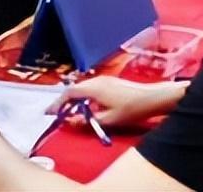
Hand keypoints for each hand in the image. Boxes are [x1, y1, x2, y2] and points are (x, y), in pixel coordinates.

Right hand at [46, 77, 178, 127]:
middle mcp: (97, 80)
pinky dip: (85, 98)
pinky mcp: (111, 82)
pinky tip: (89, 108)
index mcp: (93, 88)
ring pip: (83, 89)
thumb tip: (72, 121)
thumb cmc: (130, 109)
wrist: (152, 97)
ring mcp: (104, 80)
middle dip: (65, 102)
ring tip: (71, 112)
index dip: (58, 103)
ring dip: (75, 100)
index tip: (49, 113)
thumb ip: (88, 121)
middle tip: (58, 114)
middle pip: (75, 89)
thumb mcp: (108, 120)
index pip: (69, 93)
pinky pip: (91, 88)